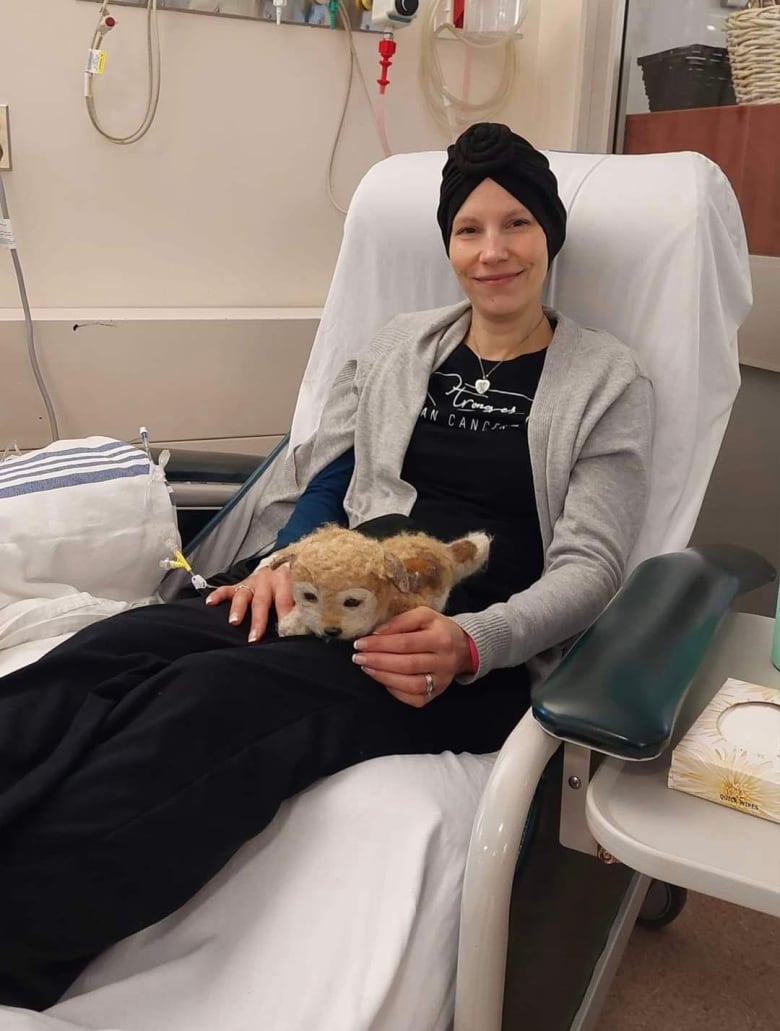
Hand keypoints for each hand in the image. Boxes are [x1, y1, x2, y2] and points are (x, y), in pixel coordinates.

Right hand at [205, 563, 294, 642]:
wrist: (283, 565)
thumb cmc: (292, 585)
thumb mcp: (300, 592)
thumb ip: (300, 608)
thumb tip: (302, 630)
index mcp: (286, 582)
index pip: (285, 601)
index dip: (285, 617)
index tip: (284, 633)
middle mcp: (267, 581)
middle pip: (262, 602)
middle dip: (258, 621)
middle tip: (255, 638)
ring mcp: (252, 582)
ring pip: (243, 596)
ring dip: (238, 609)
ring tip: (234, 622)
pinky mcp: (240, 585)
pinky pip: (226, 589)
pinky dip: (218, 595)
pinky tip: (210, 603)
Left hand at [352, 607, 471, 706]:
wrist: (463, 648)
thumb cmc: (438, 629)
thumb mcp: (424, 615)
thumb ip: (401, 621)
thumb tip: (377, 634)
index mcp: (441, 638)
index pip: (405, 643)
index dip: (380, 644)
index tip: (360, 643)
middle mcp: (443, 662)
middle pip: (407, 665)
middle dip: (378, 661)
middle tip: (358, 657)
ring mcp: (441, 681)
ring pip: (410, 685)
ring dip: (383, 677)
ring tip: (366, 668)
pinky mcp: (436, 695)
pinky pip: (414, 698)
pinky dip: (395, 691)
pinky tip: (383, 680)